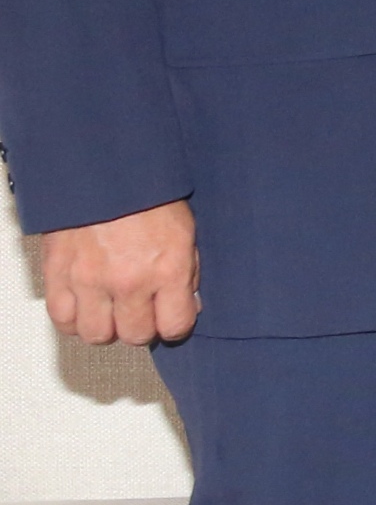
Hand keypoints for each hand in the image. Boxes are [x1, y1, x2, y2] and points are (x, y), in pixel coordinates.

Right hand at [38, 200, 197, 345]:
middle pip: (135, 335)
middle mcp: (128, 281)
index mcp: (167, 269)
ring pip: (97, 334)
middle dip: (142, 326)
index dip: (175, 324)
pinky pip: (63, 318)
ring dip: (107, 326)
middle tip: (142, 309)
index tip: (172, 316)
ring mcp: (90, 280)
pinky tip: (86, 305)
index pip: (174, 326)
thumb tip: (188, 303)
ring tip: (113, 309)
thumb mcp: (186, 231)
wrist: (106, 169)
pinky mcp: (59, 274)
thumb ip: (188, 272)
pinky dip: (74, 317)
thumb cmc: (149, 193)